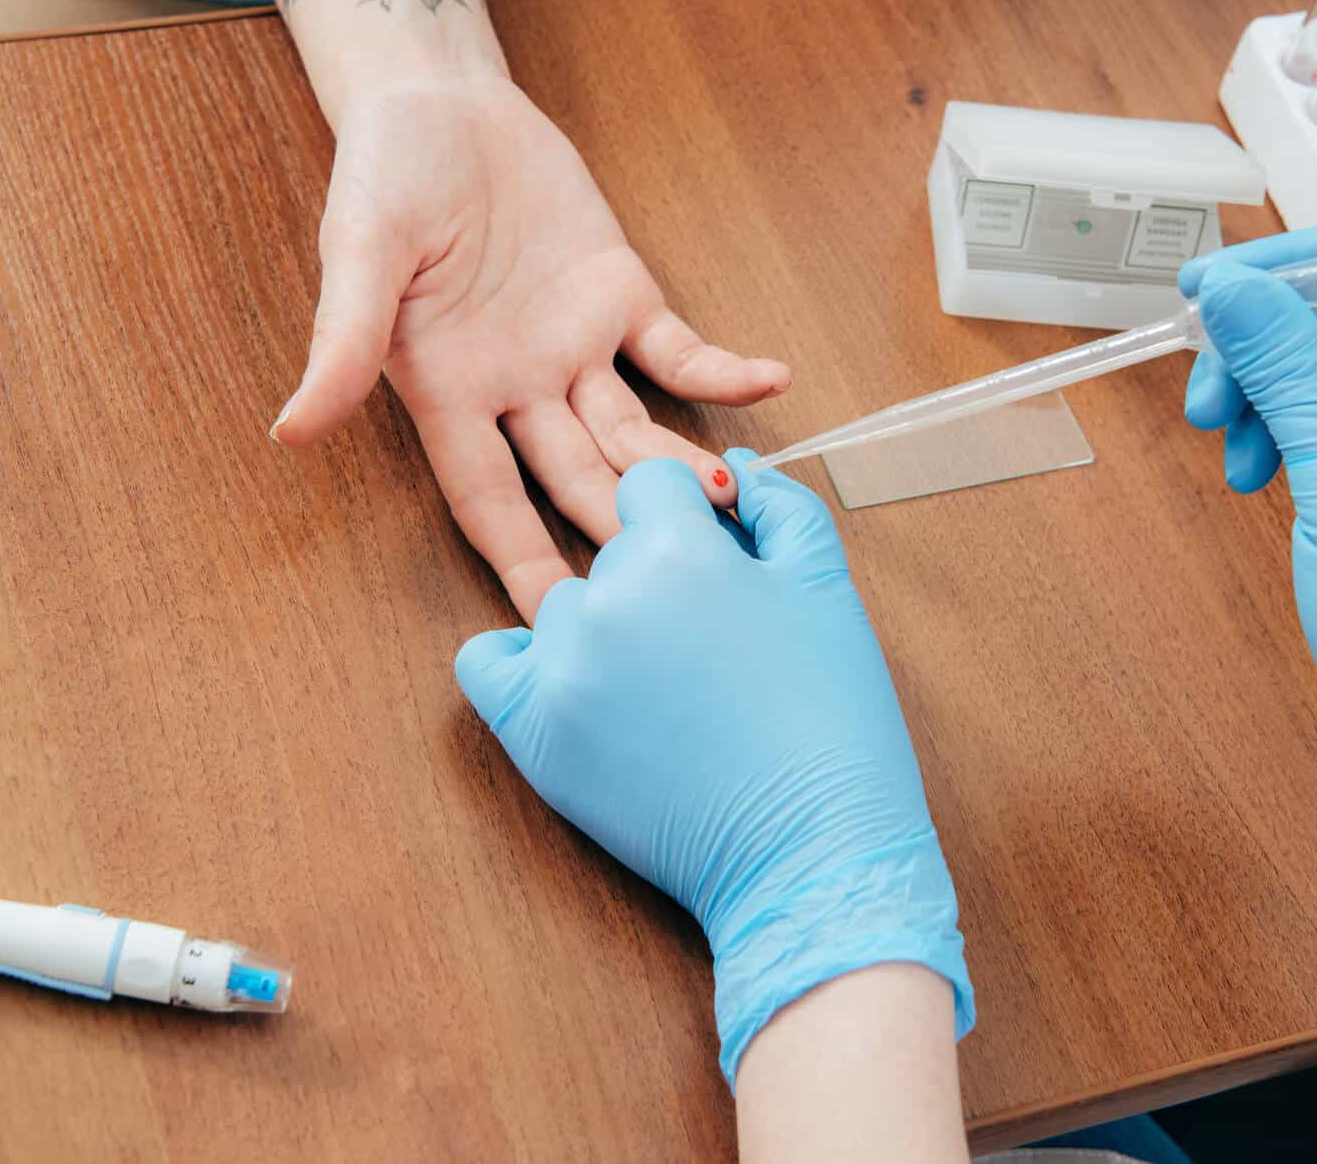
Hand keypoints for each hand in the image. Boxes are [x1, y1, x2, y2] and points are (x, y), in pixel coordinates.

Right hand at [274, 76, 790, 620]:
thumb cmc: (385, 173)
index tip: (562, 630)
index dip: (523, 564)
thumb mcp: (358, 252)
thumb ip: (343, 341)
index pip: (489, 501)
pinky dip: (722, 369)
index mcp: (449, 394)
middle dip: (625, 530)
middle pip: (577, 480)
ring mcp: (574, 348)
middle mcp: (517, 389)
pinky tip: (770, 380)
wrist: (440, 98)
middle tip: (682, 578)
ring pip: (635, 432)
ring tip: (736, 492)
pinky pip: (676, 350)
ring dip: (682, 464)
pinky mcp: (620, 297)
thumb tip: (292, 430)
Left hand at [453, 454, 971, 1082]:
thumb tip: (736, 470)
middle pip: (609, 550)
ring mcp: (560, 668)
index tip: (717, 567)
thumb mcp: (827, 589)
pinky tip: (568, 684)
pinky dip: (518, 665)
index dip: (690, 520)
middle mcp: (604, 597)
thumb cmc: (828, 721)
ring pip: (561, 608)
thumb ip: (780, 507)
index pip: (649, 485)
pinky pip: (487, 666)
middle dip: (655, 581)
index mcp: (676, 551)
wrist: (810, 847)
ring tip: (663, 687)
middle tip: (708, 646)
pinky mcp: (533, 734)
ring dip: (600, 629)